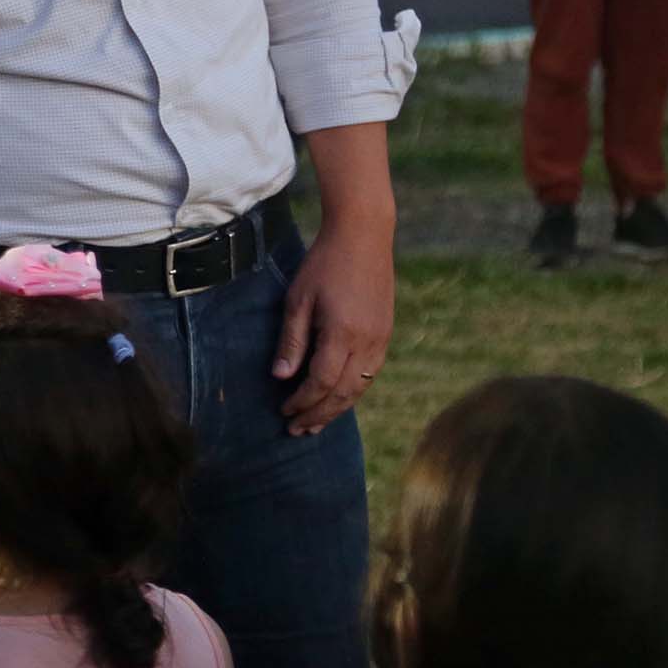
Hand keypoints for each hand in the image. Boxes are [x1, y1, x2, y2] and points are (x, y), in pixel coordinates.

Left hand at [273, 214, 393, 434]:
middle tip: (297, 430)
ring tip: (315, 423)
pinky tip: (337, 397)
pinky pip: (370, 374)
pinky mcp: (385, 334)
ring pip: (359, 388)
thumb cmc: (323, 264)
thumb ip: (292, 340)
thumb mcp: (298, 299)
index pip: (321, 383)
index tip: (284, 412)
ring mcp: (381, 340)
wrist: (363, 237)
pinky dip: (352, 392)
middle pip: (342, 393)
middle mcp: (367, 343)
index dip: (303, 402)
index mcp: (343, 334)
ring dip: (336, 409)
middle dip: (318, 415)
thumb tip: (281, 377)